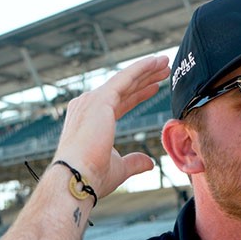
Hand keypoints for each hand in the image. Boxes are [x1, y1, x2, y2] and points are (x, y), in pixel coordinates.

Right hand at [53, 55, 170, 196]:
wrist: (77, 178)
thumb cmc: (93, 177)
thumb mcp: (119, 167)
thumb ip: (134, 161)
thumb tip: (149, 162)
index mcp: (90, 120)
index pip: (118, 102)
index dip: (137, 95)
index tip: (154, 88)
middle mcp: (88, 106)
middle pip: (123, 88)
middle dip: (144, 78)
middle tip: (163, 70)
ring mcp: (92, 101)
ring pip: (125, 80)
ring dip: (146, 70)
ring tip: (164, 62)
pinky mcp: (100, 99)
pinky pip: (125, 78)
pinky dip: (141, 68)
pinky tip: (155, 61)